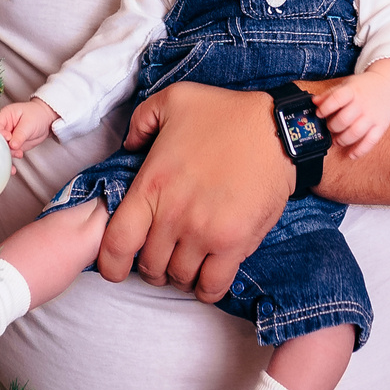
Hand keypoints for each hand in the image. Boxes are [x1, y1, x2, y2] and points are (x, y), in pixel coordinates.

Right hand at [0, 98, 60, 156]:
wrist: (47, 121)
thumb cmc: (37, 115)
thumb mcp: (29, 123)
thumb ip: (20, 134)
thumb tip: (12, 145)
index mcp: (4, 116)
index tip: (8, 138)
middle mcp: (3, 127)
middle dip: (2, 147)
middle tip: (11, 150)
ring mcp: (7, 138)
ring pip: (2, 149)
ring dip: (8, 155)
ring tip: (18, 154)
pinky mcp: (13, 146)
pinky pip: (9, 155)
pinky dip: (10, 162)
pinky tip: (12, 168)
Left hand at [99, 81, 292, 300]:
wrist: (278, 131)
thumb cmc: (226, 114)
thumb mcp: (173, 100)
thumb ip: (140, 121)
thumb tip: (129, 145)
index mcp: (151, 185)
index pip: (116, 244)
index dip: (111, 265)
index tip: (116, 267)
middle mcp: (173, 215)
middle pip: (149, 266)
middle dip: (151, 267)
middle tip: (161, 256)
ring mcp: (204, 233)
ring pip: (179, 278)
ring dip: (179, 276)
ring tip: (185, 263)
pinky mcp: (234, 244)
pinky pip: (212, 286)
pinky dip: (205, 289)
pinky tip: (207, 278)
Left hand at [311, 60, 389, 156]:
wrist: (387, 85)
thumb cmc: (363, 87)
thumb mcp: (346, 86)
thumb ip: (330, 95)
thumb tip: (314, 102)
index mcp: (353, 91)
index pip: (337, 98)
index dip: (325, 108)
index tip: (319, 114)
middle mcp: (363, 103)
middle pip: (344, 119)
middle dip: (332, 127)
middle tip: (329, 128)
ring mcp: (373, 116)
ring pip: (355, 133)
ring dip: (342, 140)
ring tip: (337, 140)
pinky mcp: (381, 126)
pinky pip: (370, 142)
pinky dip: (359, 151)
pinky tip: (351, 154)